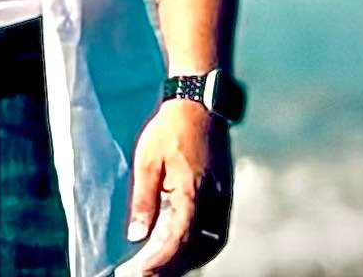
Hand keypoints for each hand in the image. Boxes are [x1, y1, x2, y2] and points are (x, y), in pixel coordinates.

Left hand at [123, 99, 232, 274]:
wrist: (198, 102)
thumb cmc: (169, 129)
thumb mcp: (148, 161)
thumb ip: (144, 200)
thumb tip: (137, 236)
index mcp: (193, 192)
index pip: (180, 240)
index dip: (162, 262)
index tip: (142, 271)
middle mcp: (214, 200)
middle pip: (199, 249)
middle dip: (175, 266)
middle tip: (149, 272)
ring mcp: (223, 197)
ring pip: (212, 243)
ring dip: (191, 259)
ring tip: (164, 264)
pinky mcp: (225, 193)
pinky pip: (216, 229)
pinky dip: (201, 244)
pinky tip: (183, 244)